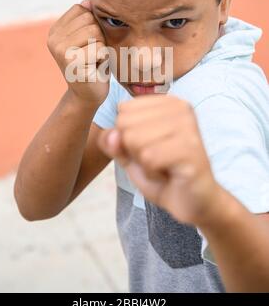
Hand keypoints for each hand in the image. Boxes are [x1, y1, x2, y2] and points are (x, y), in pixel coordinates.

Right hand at [47, 0, 109, 105]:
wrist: (88, 94)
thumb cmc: (92, 63)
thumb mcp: (90, 37)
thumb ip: (87, 19)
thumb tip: (87, 1)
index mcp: (55, 30)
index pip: (82, 9)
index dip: (93, 24)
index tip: (88, 43)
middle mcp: (53, 39)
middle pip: (90, 19)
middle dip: (99, 36)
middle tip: (93, 53)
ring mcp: (60, 51)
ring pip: (95, 32)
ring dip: (102, 47)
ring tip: (94, 59)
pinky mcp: (71, 63)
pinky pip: (100, 48)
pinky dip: (103, 58)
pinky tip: (95, 68)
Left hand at [98, 94, 220, 225]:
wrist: (195, 203)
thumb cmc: (163, 174)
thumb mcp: (130, 155)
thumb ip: (114, 142)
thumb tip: (110, 135)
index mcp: (167, 102)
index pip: (123, 110)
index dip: (127, 137)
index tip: (149, 148)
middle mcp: (180, 108)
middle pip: (126, 124)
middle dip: (134, 151)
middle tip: (157, 160)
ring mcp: (188, 126)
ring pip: (135, 140)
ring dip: (143, 164)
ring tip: (163, 167)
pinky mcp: (191, 149)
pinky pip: (149, 158)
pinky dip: (152, 173)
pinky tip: (169, 175)